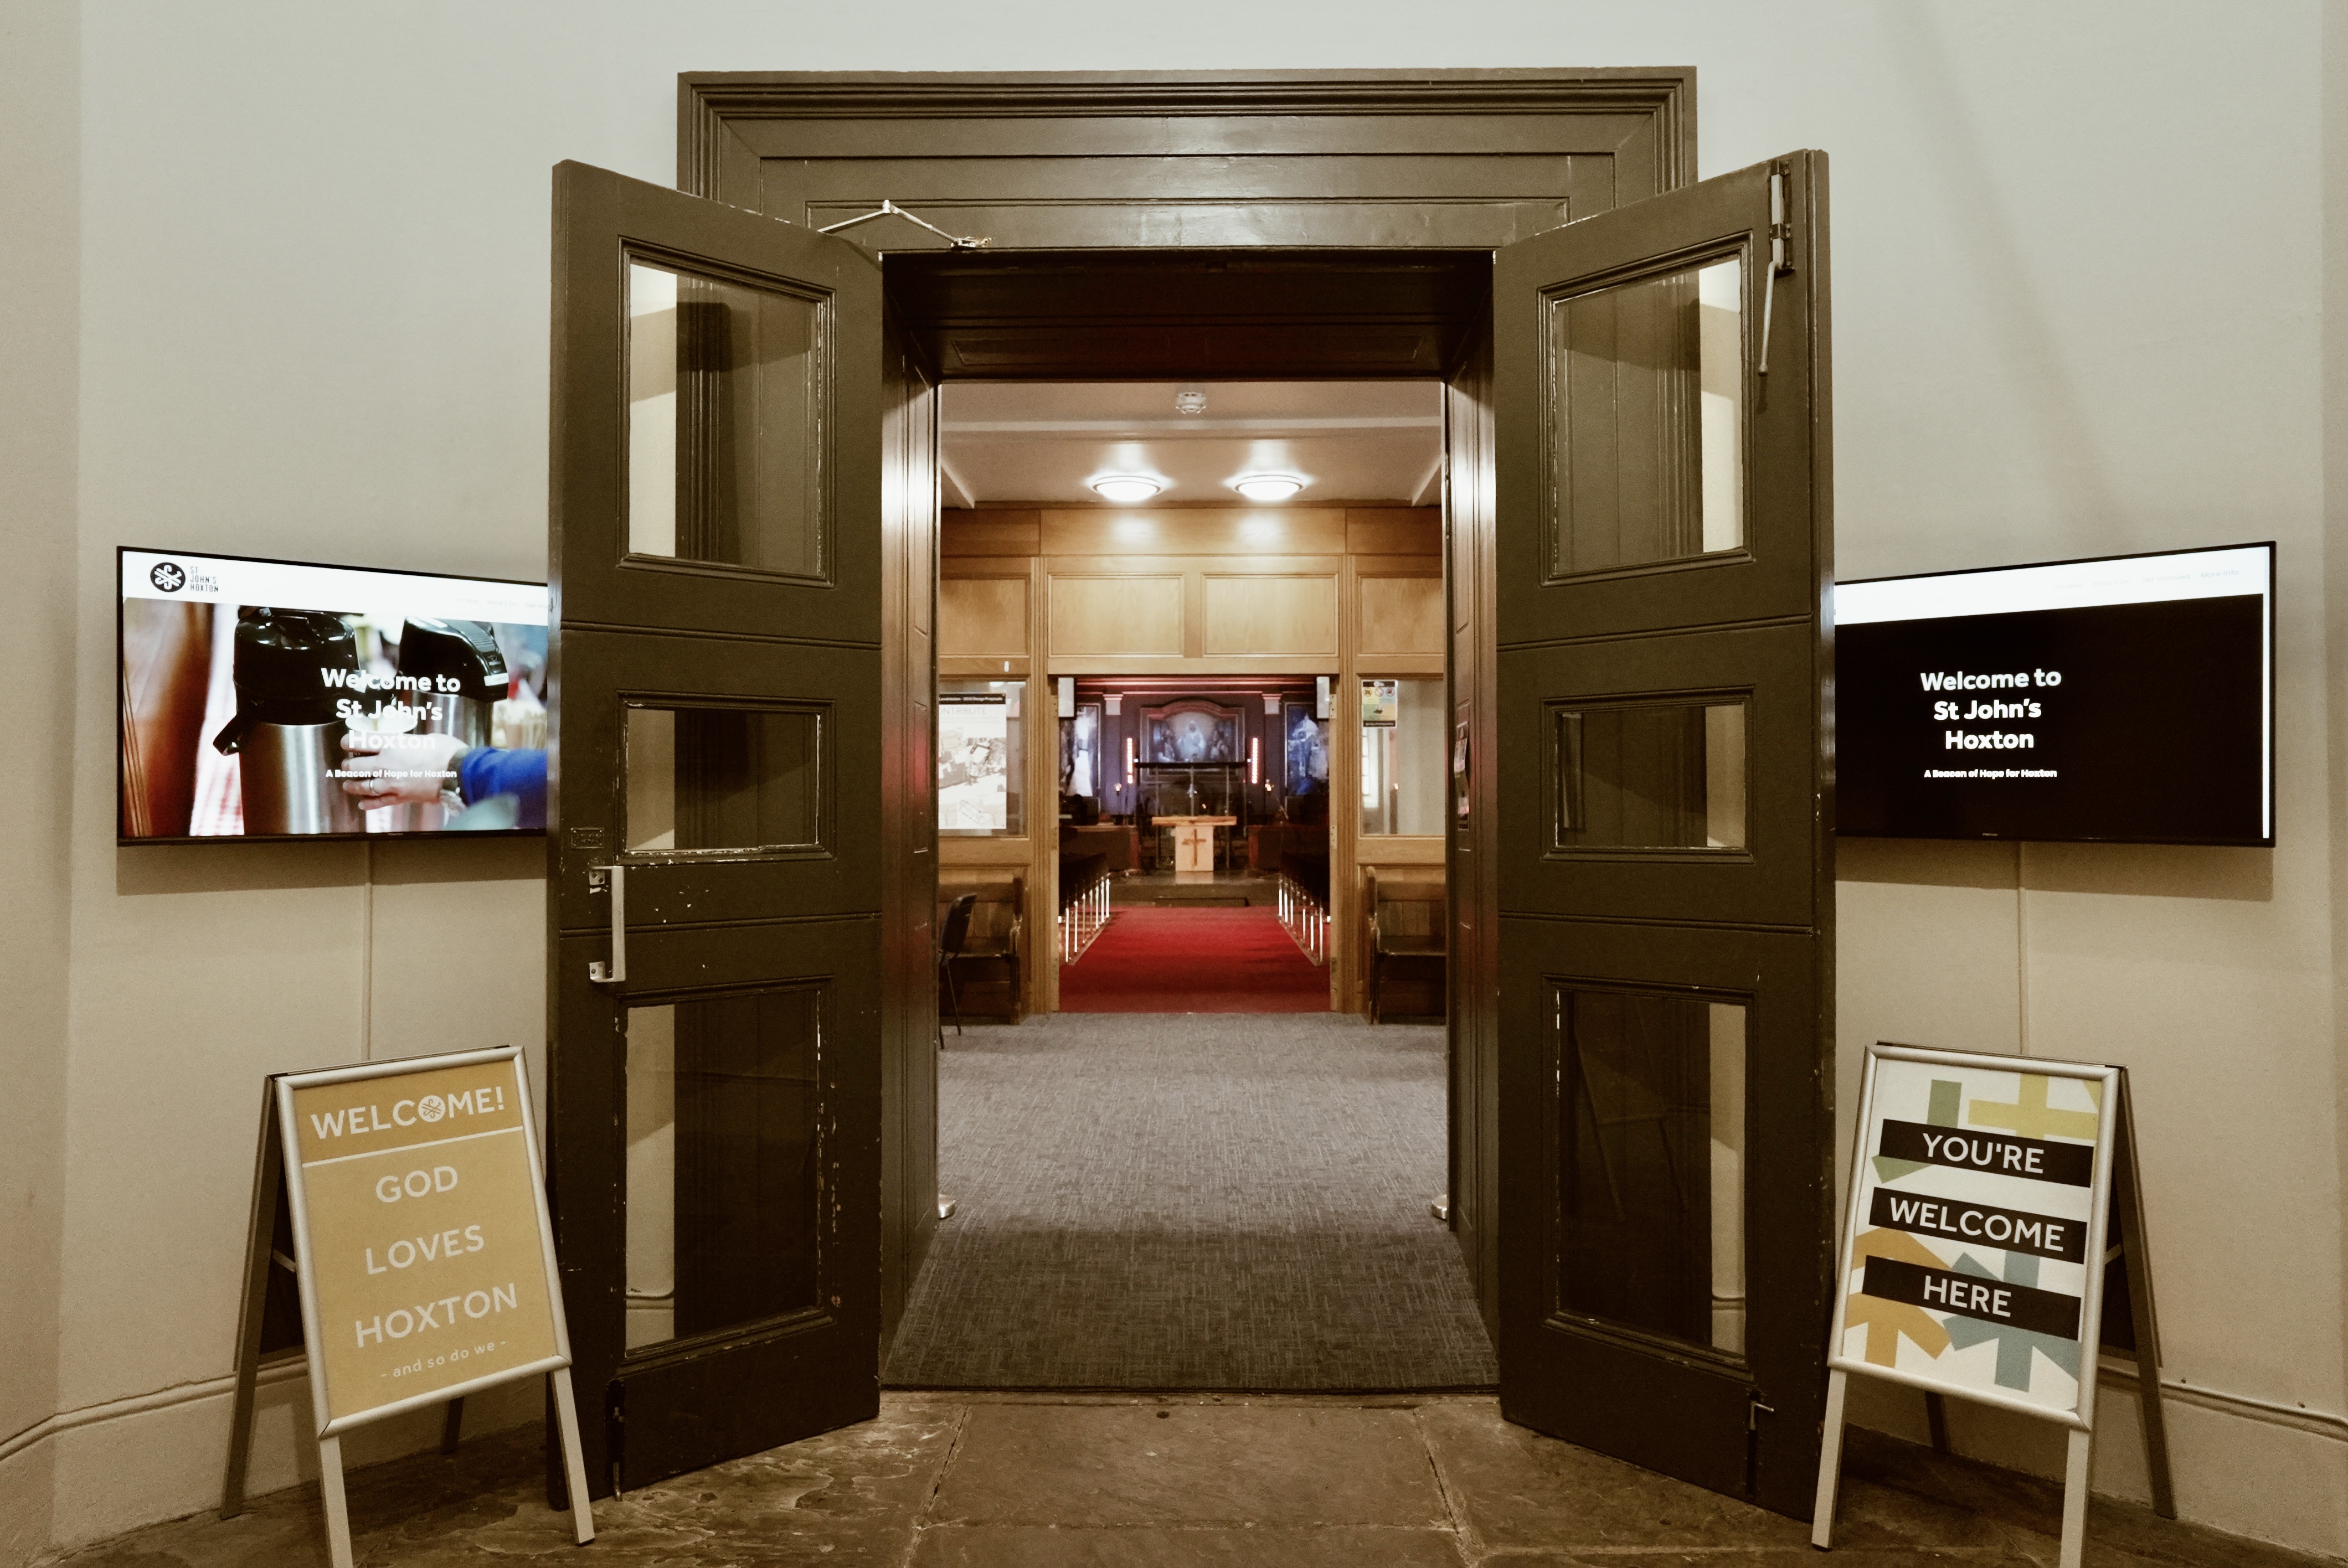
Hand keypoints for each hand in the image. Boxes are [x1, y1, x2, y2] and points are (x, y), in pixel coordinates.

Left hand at [338, 730, 469, 807]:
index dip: (348, 741)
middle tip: (349, 765)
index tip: (347, 743)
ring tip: (349, 784)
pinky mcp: (400, 797)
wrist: (459, 772)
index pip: (357, 742)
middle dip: (349, 765)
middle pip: (353, 766)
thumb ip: (405, 741)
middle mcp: (385, 764)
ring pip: (361, 786)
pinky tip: (362, 803)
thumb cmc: (446, 751)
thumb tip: (401, 743)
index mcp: (390, 745)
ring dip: (352, 785)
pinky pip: (378, 802)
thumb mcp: (422, 737)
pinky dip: (368, 804)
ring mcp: (391, 783)